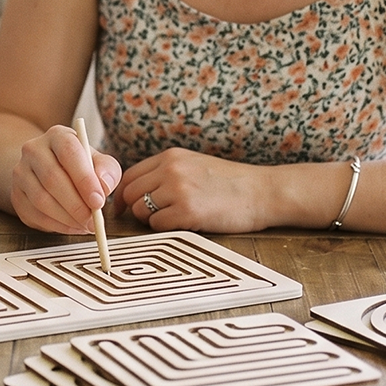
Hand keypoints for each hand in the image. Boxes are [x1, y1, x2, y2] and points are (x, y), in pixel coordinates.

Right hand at [9, 125, 121, 233]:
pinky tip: (72, 226)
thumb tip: (104, 185)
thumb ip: (107, 171)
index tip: (98, 201)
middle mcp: (34, 150)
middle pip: (52, 178)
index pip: (68, 152)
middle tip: (93, 221)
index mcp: (58, 136)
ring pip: (41, 200)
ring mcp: (21, 172)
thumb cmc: (81, 166)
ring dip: (67, 218)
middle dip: (76, 205)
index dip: (84, 178)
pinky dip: (56, 225)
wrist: (50, 170)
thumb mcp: (100, 162)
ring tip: (85, 225)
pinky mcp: (16, 194)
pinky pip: (34, 214)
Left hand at [116, 148, 274, 232]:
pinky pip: (157, 225)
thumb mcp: (193, 165)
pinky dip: (166, 229)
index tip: (124, 208)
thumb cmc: (230, 183)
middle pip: (131, 193)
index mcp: (170, 156)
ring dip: (153, 220)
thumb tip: (134, 192)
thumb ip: (165, 173)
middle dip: (137, 209)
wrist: (262, 192)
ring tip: (177, 218)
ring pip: (141, 211)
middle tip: (155, 217)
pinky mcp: (187, 211)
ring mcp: (178, 189)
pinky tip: (186, 223)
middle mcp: (170, 169)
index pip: (130, 175)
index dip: (123, 195)